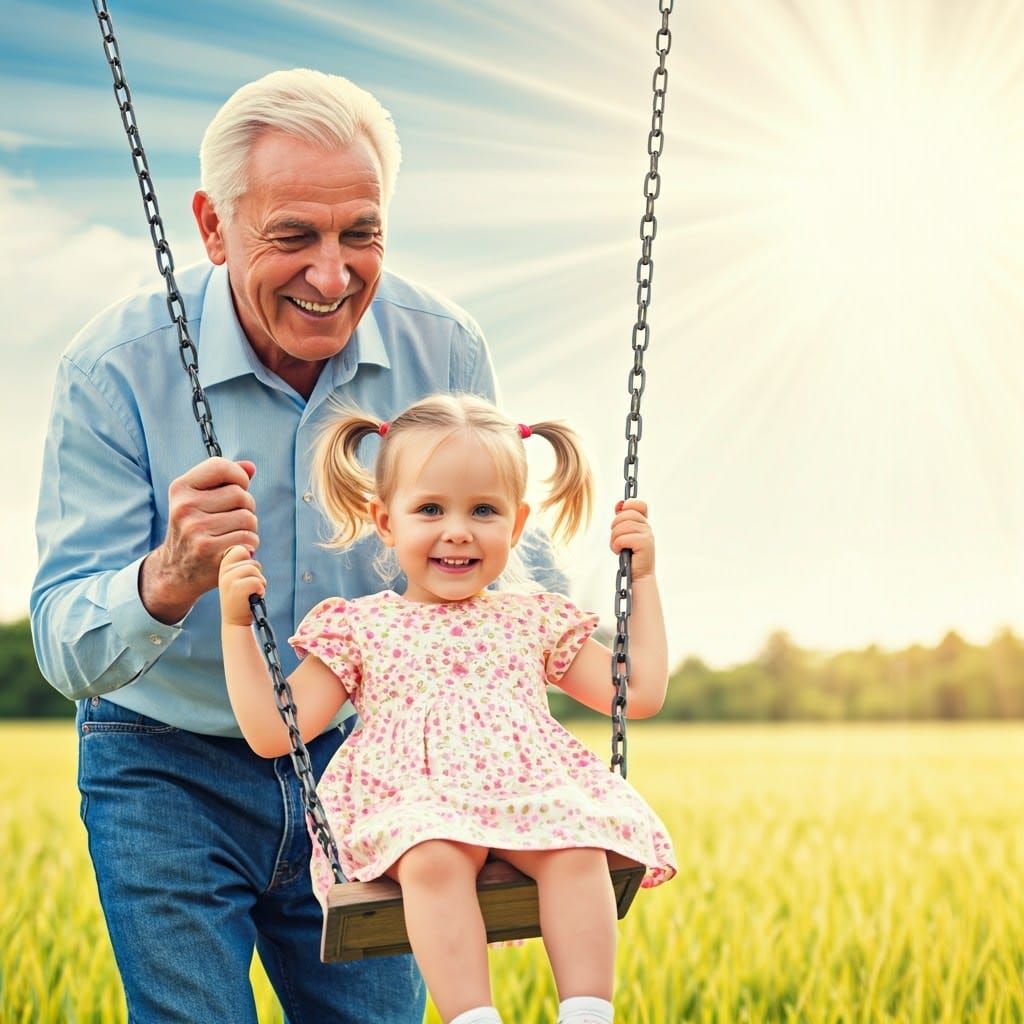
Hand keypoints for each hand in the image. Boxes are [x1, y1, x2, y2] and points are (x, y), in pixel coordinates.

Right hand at [140, 457, 257, 622]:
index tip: (239, 488)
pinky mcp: (208, 548)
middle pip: (241, 494)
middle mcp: (185, 506)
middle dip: (247, 506)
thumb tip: (250, 467)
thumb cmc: (195, 529)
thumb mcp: (199, 500)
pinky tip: (237, 546)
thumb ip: (224, 480)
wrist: (175, 570)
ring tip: (235, 533)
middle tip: (235, 519)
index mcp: (181, 488)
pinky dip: (250, 543)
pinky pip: (248, 537)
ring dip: (250, 527)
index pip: (220, 466)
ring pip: (248, 517)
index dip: (238, 476)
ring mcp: (195, 528)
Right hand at [218, 545, 266, 625]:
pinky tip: (253, 597)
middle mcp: (223, 571)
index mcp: (223, 566)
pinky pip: (257, 581)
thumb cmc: (242, 598)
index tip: (246, 576)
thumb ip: (242, 563)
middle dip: (256, 574)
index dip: (249, 561)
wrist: (235, 620)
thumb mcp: (238, 577)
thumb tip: (251, 550)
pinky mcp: (236, 588)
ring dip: (259, 583)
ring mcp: (228, 579)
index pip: (240, 549)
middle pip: (252, 561)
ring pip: (255, 570)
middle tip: (249, 588)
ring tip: (251, 593)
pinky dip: (260, 590)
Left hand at [610, 498, 655, 579]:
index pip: (639, 504)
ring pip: (621, 527)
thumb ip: (623, 519)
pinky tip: (619, 552)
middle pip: (625, 515)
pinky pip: (622, 538)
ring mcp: (647, 535)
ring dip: (614, 539)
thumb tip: (619, 504)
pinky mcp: (644, 544)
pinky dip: (616, 545)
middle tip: (616, 539)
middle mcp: (647, 527)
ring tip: (617, 547)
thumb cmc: (630, 557)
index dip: (627, 506)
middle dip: (615, 527)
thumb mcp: (625, 535)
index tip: (619, 513)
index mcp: (643, 523)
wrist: (639, 576)